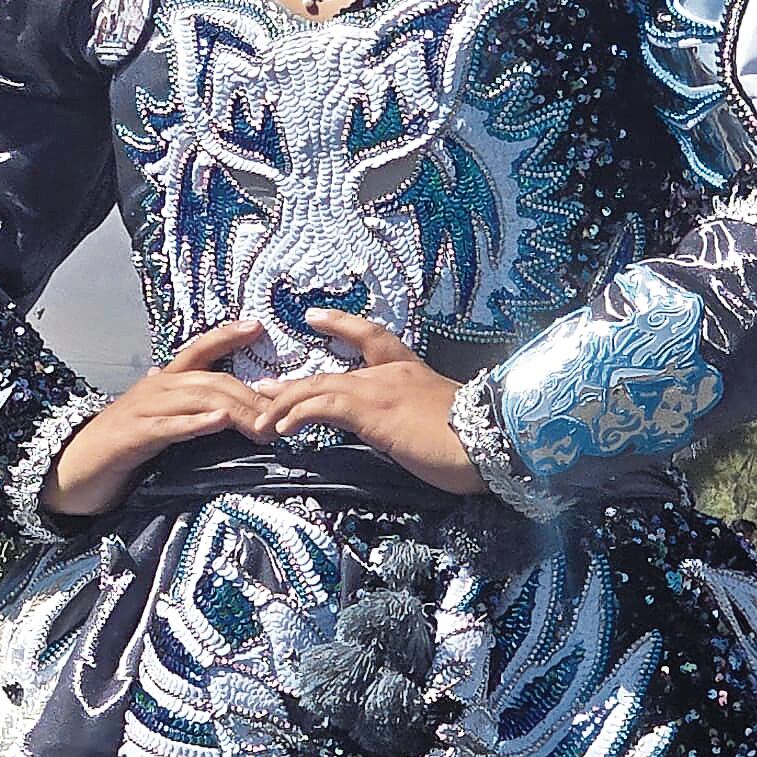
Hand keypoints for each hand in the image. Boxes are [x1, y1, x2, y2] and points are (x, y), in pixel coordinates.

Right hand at [47, 322, 274, 518]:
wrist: (70, 473)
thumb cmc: (118, 449)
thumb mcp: (154, 423)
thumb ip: (180, 411)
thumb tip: (213, 407)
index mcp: (161, 383)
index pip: (198, 351)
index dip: (227, 336)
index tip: (258, 326)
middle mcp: (154, 388)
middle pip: (210, 380)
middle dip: (250, 395)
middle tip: (281, 415)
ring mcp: (142, 410)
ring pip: (196, 399)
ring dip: (235, 410)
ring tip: (264, 424)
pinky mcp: (133, 437)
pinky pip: (169, 426)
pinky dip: (197, 423)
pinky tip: (219, 422)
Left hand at [251, 313, 477, 494]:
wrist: (493, 440)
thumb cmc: (477, 438)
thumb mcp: (441, 421)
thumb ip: (416, 418)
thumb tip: (399, 432)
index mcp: (410, 371)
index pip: (372, 336)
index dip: (341, 324)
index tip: (314, 317)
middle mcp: (391, 374)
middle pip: (331, 371)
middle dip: (294, 383)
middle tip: (264, 389)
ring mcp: (380, 390)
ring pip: (319, 387)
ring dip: (286, 403)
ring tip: (263, 417)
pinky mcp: (372, 411)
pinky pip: (323, 407)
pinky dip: (298, 414)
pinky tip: (282, 426)